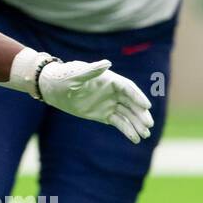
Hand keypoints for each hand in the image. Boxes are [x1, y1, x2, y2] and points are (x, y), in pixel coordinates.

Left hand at [38, 59, 154, 143]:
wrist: (53, 88)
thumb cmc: (63, 77)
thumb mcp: (76, 75)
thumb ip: (92, 71)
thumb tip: (107, 63)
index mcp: (110, 79)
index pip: (128, 88)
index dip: (138, 97)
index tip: (147, 106)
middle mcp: (113, 92)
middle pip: (132, 103)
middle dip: (141, 113)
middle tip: (149, 124)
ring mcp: (110, 103)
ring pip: (128, 114)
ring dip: (137, 124)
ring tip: (145, 135)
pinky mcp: (104, 114)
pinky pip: (119, 123)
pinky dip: (127, 130)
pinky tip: (135, 139)